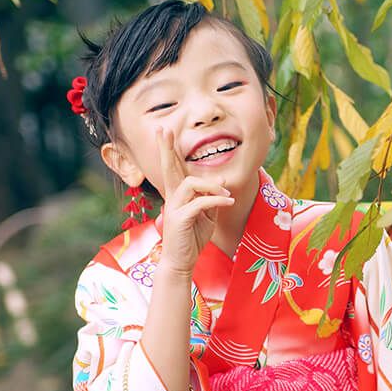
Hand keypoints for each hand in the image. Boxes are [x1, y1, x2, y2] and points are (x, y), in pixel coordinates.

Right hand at [155, 126, 234, 275]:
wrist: (182, 261)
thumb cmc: (193, 238)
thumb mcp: (207, 216)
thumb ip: (212, 198)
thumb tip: (222, 181)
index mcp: (178, 196)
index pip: (175, 169)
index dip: (172, 151)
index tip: (166, 133)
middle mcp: (173, 198)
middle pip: (169, 168)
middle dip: (166, 148)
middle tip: (162, 129)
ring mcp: (174, 208)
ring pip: (190, 183)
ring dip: (212, 185)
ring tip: (227, 194)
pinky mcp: (180, 219)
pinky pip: (200, 203)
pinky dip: (217, 200)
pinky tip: (229, 201)